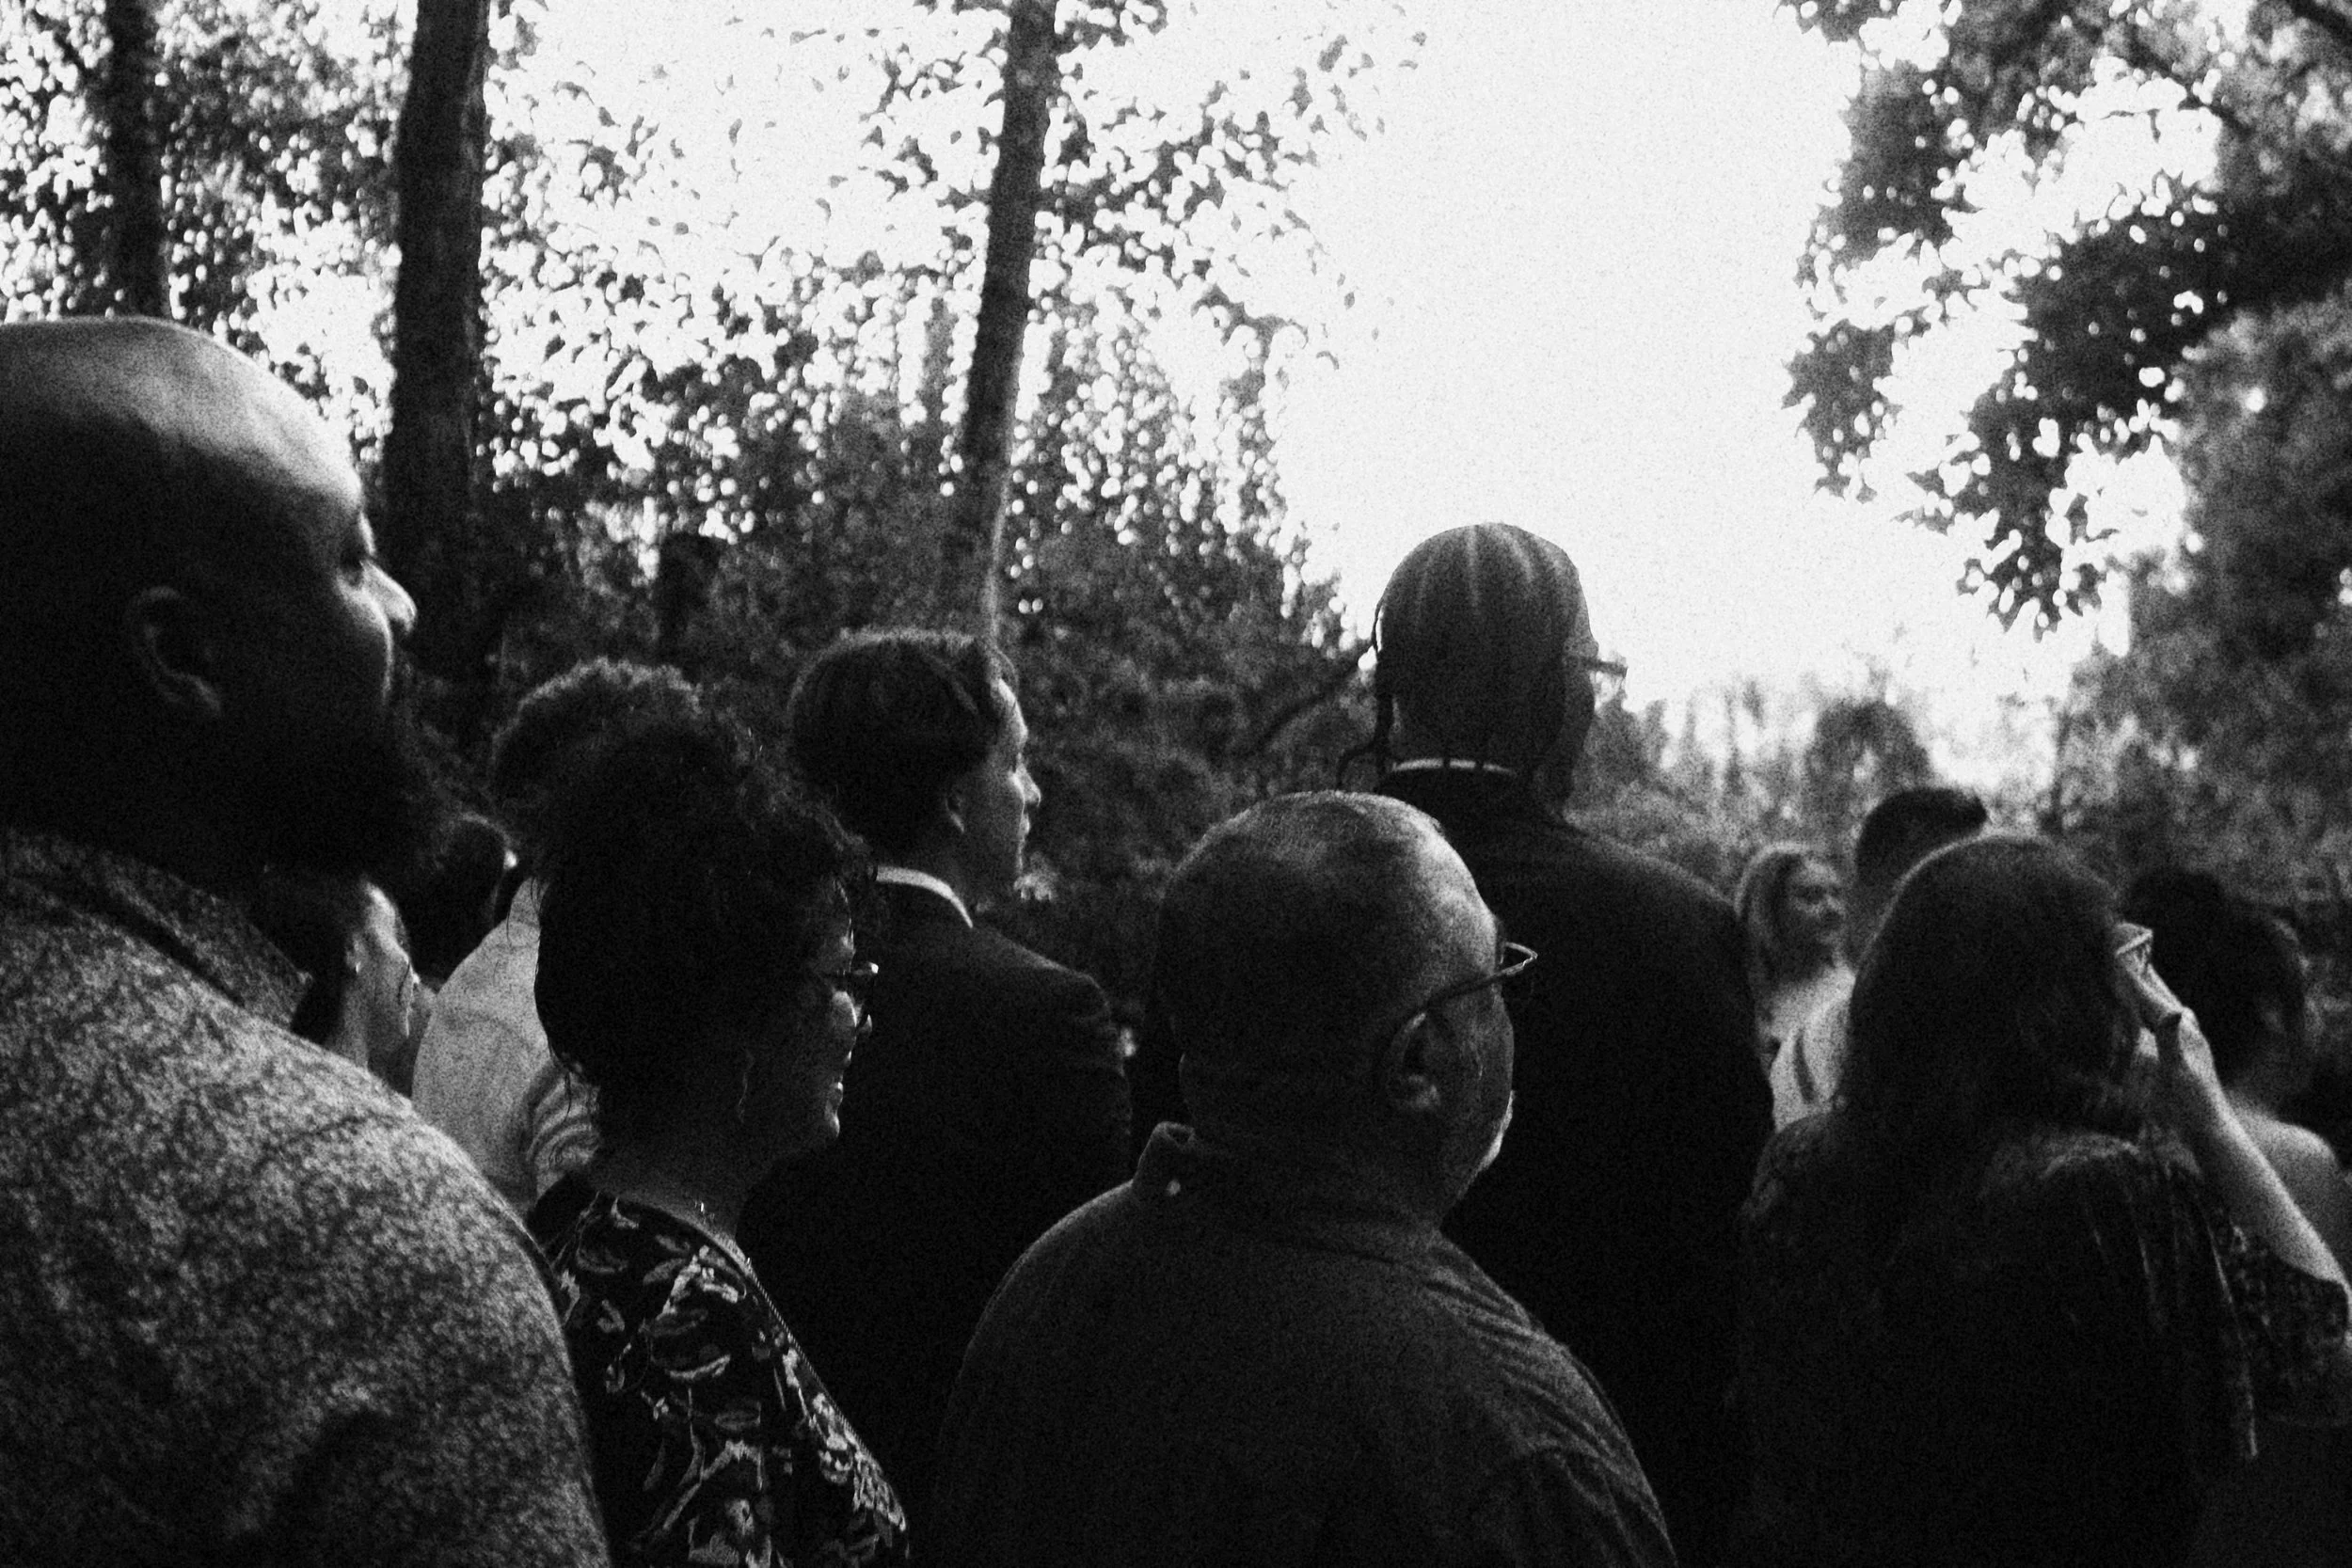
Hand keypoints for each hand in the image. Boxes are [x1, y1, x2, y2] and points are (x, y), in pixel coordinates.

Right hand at [2125, 962, 2229, 1137]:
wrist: (2212, 1131)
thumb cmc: (2191, 1107)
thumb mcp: (2180, 1074)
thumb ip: (2174, 1040)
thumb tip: (2176, 1009)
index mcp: (2182, 1031)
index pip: (2150, 995)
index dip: (2132, 972)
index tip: (2115, 948)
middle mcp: (2188, 1031)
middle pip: (2161, 993)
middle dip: (2143, 970)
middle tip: (2128, 945)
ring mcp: (2189, 1043)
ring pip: (2166, 1005)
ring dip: (2151, 987)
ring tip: (2141, 971)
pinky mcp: (2187, 1055)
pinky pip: (2167, 1023)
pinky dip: (2155, 1009)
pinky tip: (2158, 1014)